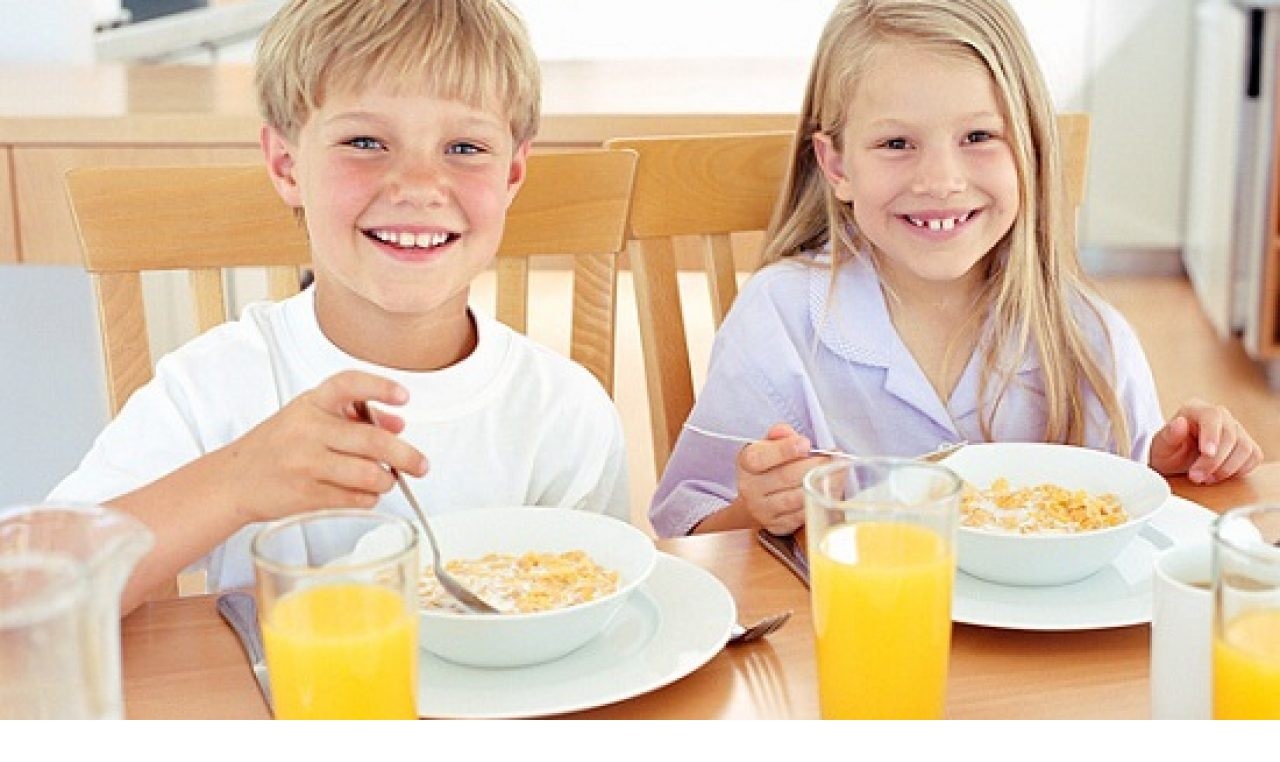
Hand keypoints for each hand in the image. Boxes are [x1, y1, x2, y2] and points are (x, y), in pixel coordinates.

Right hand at [215, 370, 427, 522]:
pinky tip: (364, 493)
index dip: (379, 387)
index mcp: (311, 403)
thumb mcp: (310, 418)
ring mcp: (307, 463)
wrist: (234, 480)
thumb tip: (398, 424)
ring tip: (386, 480)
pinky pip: (356, 499)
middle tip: (421, 465)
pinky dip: (369, 498)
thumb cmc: (278, 446)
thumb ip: (354, 417)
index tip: (403, 397)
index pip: (348, 384)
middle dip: (407, 456)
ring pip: (369, 475)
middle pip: (373, 441)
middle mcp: (309, 430)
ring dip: (387, 481)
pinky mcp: (307, 494)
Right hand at [734, 423, 825, 534]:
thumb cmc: (770, 466)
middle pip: (785, 477)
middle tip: (834, 458)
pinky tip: (831, 489)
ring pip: (796, 498)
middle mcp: (750, 489)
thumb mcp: (769, 446)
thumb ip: (779, 436)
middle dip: (813, 466)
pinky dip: (819, 501)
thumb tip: (786, 432)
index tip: (806, 444)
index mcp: (747, 464)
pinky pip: (802, 515)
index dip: (783, 450)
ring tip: (839, 472)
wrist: (759, 498)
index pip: (760, 458)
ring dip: (821, 484)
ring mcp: (763, 510)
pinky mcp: (778, 526)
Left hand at [1148, 398, 1262, 483]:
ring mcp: (1236, 430)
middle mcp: (1220, 416)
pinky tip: (1219, 475)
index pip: (1212, 416)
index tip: (1207, 453)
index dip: (1212, 435)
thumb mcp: (1160, 447)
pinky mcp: (1246, 445)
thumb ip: (1169, 435)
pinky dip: (1239, 470)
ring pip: (1244, 448)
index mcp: (1196, 409)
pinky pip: (1253, 457)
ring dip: (1226, 469)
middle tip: (1196, 477)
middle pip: (1230, 435)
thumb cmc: (1168, 452)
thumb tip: (1179, 423)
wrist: (1175, 464)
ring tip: (1206, 478)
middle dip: (1214, 461)